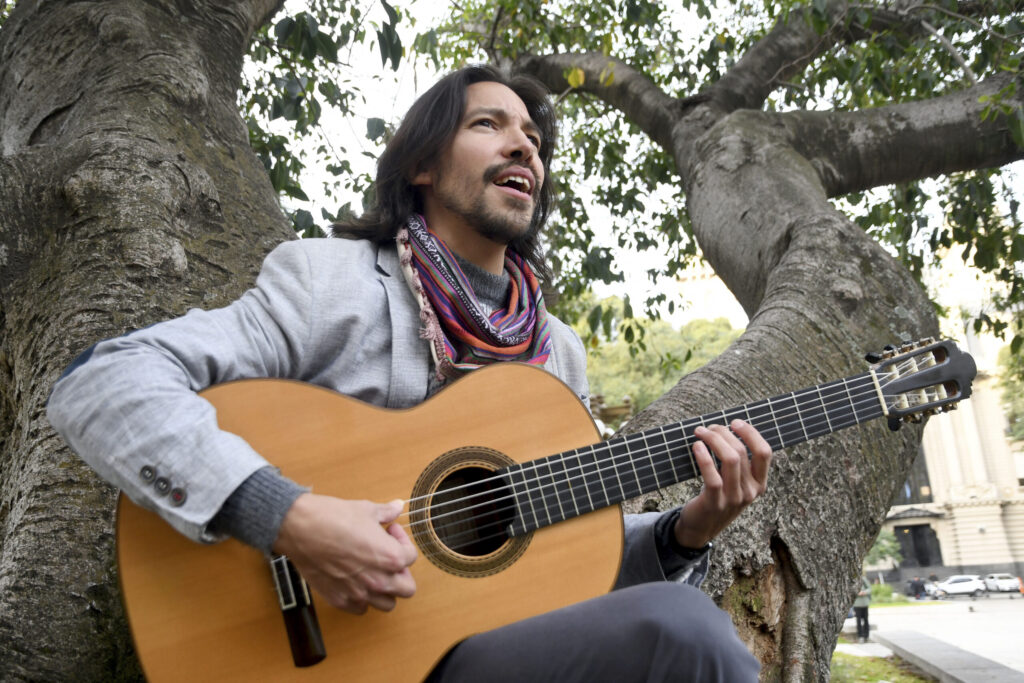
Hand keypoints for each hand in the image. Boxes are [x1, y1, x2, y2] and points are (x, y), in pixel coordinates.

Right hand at [272, 493, 417, 614]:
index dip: (402, 540)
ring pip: (387, 604)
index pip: (411, 557)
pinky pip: (361, 608)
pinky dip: (362, 599)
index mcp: (389, 557)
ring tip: (374, 572)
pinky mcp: (339, 600)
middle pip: (407, 588)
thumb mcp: (365, 509)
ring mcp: (359, 593)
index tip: (389, 531)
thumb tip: (397, 507)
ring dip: (385, 590)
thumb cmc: (332, 518)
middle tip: (388, 557)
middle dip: (402, 571)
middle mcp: (378, 580)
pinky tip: (355, 581)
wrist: (300, 528)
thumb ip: (386, 512)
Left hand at [674, 419, 771, 548]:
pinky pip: (712, 476)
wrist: (701, 526)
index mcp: (760, 483)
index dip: (751, 433)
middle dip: (723, 433)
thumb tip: (727, 428)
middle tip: (708, 428)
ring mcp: (734, 499)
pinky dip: (704, 457)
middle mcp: (751, 491)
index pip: (764, 452)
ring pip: (730, 460)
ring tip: (700, 432)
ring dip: (713, 440)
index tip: (734, 422)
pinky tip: (697, 446)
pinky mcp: (716, 503)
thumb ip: (739, 462)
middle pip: (742, 452)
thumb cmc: (717, 496)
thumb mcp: (735, 482)